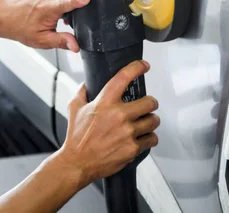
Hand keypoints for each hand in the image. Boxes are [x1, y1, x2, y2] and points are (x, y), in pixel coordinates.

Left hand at [0, 0, 89, 51]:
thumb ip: (61, 41)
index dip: (78, 0)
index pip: (66, 2)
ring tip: (57, 8)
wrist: (5, 12)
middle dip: (77, 5)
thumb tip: (76, 46)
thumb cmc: (22, 26)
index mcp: (47, 7)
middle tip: (64, 17)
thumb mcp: (41, 39)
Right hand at [57, 60, 159, 186]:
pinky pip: (152, 139)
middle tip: (146, 107)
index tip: (144, 65)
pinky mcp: (132, 148)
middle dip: (150, 103)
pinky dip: (149, 138)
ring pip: (153, 120)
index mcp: (104, 102)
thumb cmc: (76, 137)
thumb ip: (82, 92)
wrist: (77, 163)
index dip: (137, 67)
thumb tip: (87, 82)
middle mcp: (118, 115)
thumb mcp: (75, 109)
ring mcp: (127, 132)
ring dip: (151, 121)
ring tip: (145, 123)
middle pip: (150, 102)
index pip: (124, 77)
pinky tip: (143, 138)